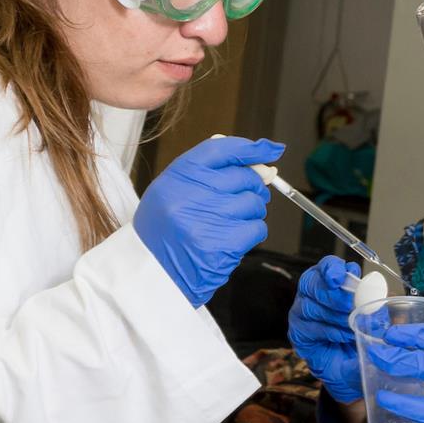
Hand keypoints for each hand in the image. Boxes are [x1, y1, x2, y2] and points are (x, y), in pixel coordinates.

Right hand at [134, 136, 281, 306]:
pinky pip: (257, 228)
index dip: (251, 149)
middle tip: (244, 197)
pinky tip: (232, 239)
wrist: (153, 273)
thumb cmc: (167, 229)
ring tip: (229, 223)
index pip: (223, 150)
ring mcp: (210, 219)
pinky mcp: (225, 244)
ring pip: (254, 203)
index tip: (270, 150)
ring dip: (251, 213)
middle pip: (244, 177)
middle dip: (253, 187)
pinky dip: (251, 233)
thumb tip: (263, 160)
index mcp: (179, 176)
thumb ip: (210, 172)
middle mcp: (193, 194)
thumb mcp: (174, 191)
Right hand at [290, 256, 362, 400]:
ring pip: (311, 306)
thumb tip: (379, 297)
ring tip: (352, 325)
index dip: (333, 268)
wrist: (351, 367)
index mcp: (329, 282)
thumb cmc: (359, 335)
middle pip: (311, 284)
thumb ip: (371, 304)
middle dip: (333, 295)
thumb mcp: (370, 317)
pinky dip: (330, 331)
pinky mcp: (298, 334)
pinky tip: (343, 336)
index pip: (326, 266)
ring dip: (335, 316)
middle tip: (350, 306)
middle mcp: (310, 294)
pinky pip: (311, 328)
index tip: (341, 277)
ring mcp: (300, 313)